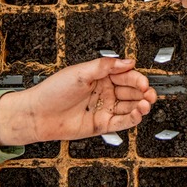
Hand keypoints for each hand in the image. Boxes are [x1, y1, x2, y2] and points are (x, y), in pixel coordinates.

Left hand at [0, 58, 156, 146]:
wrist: (37, 115)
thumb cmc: (52, 92)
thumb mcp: (80, 72)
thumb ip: (105, 66)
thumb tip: (127, 61)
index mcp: (101, 77)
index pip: (126, 76)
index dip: (137, 79)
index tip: (143, 82)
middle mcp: (105, 92)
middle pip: (131, 92)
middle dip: (143, 92)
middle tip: (149, 94)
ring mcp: (104, 109)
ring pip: (130, 107)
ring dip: (141, 105)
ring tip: (145, 104)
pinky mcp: (102, 125)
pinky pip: (122, 122)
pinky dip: (133, 118)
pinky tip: (138, 114)